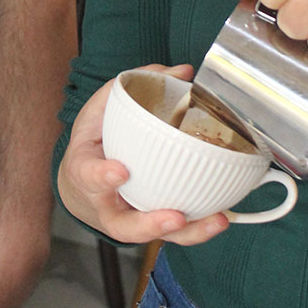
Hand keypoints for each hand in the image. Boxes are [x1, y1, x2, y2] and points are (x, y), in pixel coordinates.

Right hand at [56, 66, 229, 247]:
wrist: (84, 179)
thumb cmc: (94, 141)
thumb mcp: (102, 108)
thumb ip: (136, 85)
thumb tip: (182, 71)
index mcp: (86, 172)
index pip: (89, 175)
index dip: (102, 176)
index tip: (120, 171)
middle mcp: (106, 204)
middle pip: (124, 225)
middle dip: (149, 223)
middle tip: (174, 215)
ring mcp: (129, 219)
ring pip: (156, 236)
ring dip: (187, 232)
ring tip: (215, 220)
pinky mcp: (151, 225)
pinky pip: (176, 233)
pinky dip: (200, 227)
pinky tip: (223, 216)